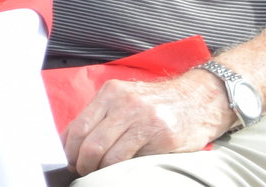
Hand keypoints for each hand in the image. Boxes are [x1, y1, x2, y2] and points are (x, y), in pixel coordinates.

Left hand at [65, 70, 234, 173]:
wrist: (199, 100)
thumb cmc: (157, 104)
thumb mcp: (126, 99)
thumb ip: (102, 115)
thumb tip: (72, 140)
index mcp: (111, 93)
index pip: (79, 125)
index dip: (68, 147)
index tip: (66, 159)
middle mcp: (125, 103)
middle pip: (90, 142)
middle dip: (81, 162)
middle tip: (81, 170)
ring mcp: (144, 120)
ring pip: (108, 154)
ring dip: (98, 169)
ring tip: (98, 172)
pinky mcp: (161, 137)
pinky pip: (131, 159)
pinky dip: (119, 169)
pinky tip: (119, 170)